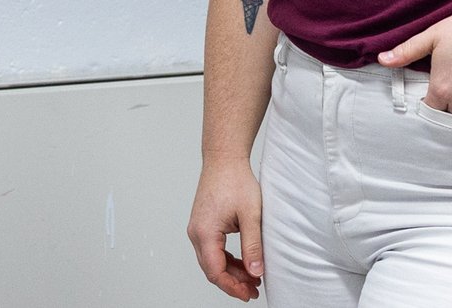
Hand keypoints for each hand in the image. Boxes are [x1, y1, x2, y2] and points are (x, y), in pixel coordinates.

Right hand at [187, 160, 263, 300]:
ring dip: (231, 271)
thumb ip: (252, 246)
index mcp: (205, 232)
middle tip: (253, 289)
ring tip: (252, 277)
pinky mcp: (203, 225)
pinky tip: (243, 262)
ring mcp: (198, 229)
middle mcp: (196, 233)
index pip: (215, 271)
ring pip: (212, 260)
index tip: (249, 293)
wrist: (224, 159)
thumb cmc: (235, 180)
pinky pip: (212, 250)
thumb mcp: (251, 215)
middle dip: (233, 282)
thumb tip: (255, 271)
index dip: (232, 286)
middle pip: (212, 269)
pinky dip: (227, 259)